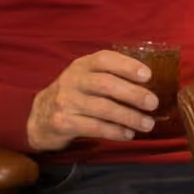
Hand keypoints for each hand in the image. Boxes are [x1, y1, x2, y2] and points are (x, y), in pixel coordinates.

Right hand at [25, 50, 158, 151]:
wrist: (40, 117)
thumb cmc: (76, 95)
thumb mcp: (88, 78)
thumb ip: (112, 76)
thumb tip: (152, 86)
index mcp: (82, 66)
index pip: (105, 59)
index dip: (127, 66)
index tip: (148, 76)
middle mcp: (72, 80)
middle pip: (106, 84)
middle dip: (133, 94)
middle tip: (153, 103)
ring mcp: (66, 102)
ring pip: (102, 108)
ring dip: (129, 117)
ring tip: (147, 124)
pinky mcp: (63, 123)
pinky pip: (94, 127)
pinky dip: (115, 131)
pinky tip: (128, 134)